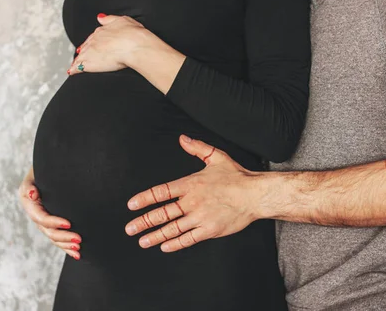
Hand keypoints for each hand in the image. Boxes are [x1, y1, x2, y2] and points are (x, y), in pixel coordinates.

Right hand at [18, 167, 82, 259]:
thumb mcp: (36, 171)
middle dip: (63, 237)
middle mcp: (35, 214)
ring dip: (66, 245)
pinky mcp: (52, 224)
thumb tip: (32, 194)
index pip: (40, 217)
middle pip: (48, 231)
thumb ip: (31, 183)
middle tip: (79, 239)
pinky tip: (78, 253)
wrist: (52, 166)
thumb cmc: (45, 167)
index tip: (69, 223)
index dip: (53, 222)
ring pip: (53, 238)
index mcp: (29, 202)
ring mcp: (43, 221)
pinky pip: (58, 239)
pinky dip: (66, 247)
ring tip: (79, 248)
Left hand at [67, 14, 148, 74]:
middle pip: (85, 46)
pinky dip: (74, 70)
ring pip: (80, 56)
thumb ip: (109, 19)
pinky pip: (79, 67)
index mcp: (102, 31)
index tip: (89, 45)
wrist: (134, 46)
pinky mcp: (90, 63)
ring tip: (74, 65)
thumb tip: (100, 17)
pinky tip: (72, 72)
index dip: (91, 42)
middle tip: (79, 55)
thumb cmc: (132, 35)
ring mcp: (91, 52)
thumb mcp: (122, 20)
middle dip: (82, 51)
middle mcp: (94, 40)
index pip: (93, 37)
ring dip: (77, 60)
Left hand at [124, 135, 263, 251]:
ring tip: (142, 241)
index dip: (144, 198)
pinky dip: (175, 244)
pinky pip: (188, 239)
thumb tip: (182, 138)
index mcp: (191, 184)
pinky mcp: (209, 230)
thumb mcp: (216, 156)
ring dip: (155, 236)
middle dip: (143, 222)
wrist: (255, 195)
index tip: (131, 205)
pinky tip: (164, 246)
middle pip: (162, 213)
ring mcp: (200, 217)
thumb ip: (197, 147)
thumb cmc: (237, 176)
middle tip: (129, 228)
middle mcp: (192, 201)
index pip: (161, 192)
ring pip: (172, 229)